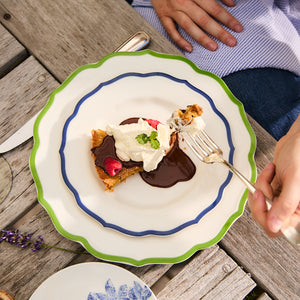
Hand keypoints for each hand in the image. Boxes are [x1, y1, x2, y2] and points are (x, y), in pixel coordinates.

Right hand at [151, 0, 242, 51]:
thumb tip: (231, 3)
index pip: (214, 8)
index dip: (227, 19)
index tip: (237, 28)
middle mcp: (183, 2)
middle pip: (204, 19)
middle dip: (219, 32)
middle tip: (230, 42)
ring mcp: (172, 10)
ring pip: (189, 27)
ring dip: (202, 38)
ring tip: (214, 47)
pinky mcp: (163, 16)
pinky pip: (171, 31)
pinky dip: (180, 41)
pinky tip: (189, 49)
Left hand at [248, 115, 299, 236]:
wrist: (299, 139)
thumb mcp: (296, 180)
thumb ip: (286, 205)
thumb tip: (274, 227)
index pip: (278, 228)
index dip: (264, 213)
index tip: (261, 195)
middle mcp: (292, 208)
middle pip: (266, 219)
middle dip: (260, 200)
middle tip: (263, 185)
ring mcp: (282, 200)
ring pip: (261, 205)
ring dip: (261, 187)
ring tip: (270, 172)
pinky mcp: (275, 191)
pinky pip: (260, 194)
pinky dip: (261, 181)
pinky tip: (271, 171)